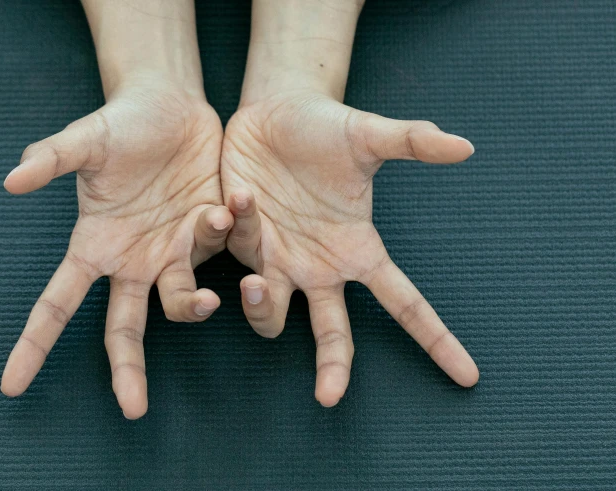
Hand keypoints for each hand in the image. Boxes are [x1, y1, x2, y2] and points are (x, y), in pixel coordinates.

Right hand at [0, 81, 230, 418]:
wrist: (171, 106)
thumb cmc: (119, 126)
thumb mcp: (84, 141)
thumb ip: (50, 159)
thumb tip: (10, 181)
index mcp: (94, 247)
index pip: (57, 304)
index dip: (34, 344)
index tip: (10, 385)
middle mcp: (133, 261)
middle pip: (124, 330)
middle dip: (127, 369)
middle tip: (131, 409)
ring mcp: (174, 253)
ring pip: (183, 301)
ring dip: (194, 300)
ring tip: (205, 268)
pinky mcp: (213, 236)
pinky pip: (221, 252)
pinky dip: (227, 236)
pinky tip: (227, 204)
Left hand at [221, 89, 479, 406]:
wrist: (274, 111)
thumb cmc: (326, 129)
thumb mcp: (369, 136)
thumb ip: (412, 143)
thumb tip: (466, 146)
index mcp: (358, 251)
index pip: (404, 304)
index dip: (435, 340)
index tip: (468, 377)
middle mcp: (319, 267)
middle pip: (333, 333)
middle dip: (333, 367)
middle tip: (329, 397)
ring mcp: (277, 260)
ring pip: (270, 312)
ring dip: (262, 304)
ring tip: (259, 281)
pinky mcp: (238, 241)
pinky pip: (235, 254)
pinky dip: (234, 233)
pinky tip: (238, 197)